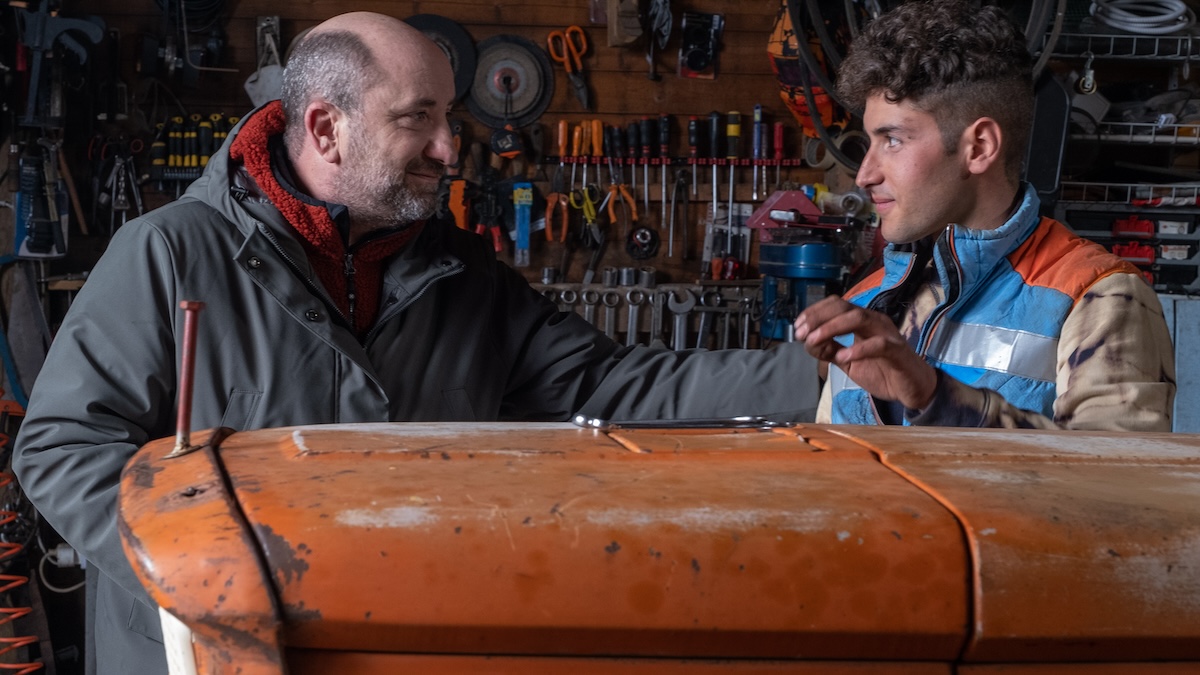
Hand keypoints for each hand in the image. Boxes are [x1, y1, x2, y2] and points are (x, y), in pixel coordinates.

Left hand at [794, 295, 937, 409]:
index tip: (797, 327)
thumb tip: (808, 342)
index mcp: (862, 321)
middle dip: (818, 317)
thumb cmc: (882, 371)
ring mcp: (887, 333)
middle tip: (801, 333)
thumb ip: (830, 351)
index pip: (835, 304)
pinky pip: (878, 344)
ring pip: (858, 318)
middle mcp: (874, 321)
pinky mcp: (898, 351)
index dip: (814, 312)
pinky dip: (857, 350)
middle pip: (843, 306)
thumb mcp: (848, 362)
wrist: (913, 388)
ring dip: (832, 327)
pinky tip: (842, 358)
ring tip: (814, 340)